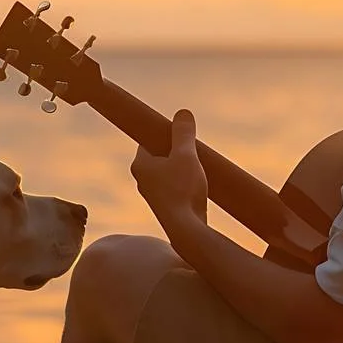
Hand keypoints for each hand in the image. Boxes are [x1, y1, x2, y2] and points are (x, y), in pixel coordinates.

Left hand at [131, 109, 208, 227]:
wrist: (186, 229)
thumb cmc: (182, 190)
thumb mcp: (186, 154)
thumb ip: (183, 133)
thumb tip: (182, 113)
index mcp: (140, 164)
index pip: (148, 140)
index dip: (165, 133)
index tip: (180, 131)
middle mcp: (143, 180)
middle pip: (160, 155)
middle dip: (177, 151)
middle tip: (193, 148)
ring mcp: (155, 195)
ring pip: (169, 173)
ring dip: (184, 168)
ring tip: (200, 168)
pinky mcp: (168, 207)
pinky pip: (176, 187)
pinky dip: (187, 183)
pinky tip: (201, 185)